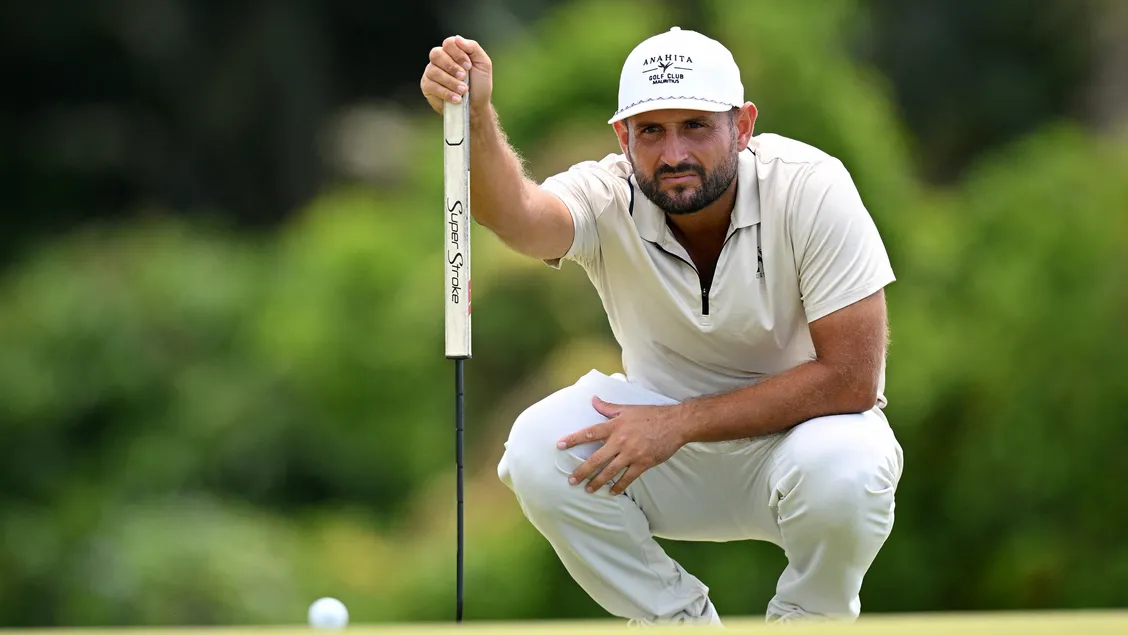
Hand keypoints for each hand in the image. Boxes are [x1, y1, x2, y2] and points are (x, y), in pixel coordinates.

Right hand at [420, 35, 493, 115]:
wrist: (476, 106)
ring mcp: (431, 72)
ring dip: (451, 82)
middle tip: (464, 77)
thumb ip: (473, 48)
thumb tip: (458, 39)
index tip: (469, 66)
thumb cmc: (479, 84)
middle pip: (436, 54)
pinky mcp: (427, 86)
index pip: (448, 43)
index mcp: (452, 51)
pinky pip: (431, 86)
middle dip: (451, 67)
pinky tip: (457, 98)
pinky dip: (446, 93)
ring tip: (463, 91)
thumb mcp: (483, 64)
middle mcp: (439, 60)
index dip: (458, 54)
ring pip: (434, 71)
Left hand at [557, 396, 687, 495]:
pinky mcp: (643, 463)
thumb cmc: (651, 414)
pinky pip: (628, 478)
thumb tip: (593, 399)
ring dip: (597, 482)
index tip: (559, 445)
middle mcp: (620, 441)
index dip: (573, 439)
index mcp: (615, 426)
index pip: (589, 433)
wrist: (675, 423)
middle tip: (571, 480)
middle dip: (582, 471)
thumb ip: (608, 407)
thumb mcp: (627, 408)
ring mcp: (632, 454)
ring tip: (588, 489)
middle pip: (596, 459)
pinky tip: (611, 493)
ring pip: (610, 472)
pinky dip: (619, 487)